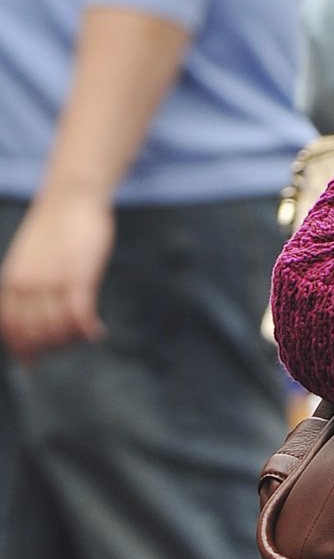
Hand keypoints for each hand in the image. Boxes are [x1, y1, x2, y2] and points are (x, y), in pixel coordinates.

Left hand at [0, 188, 114, 360]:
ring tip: (83, 335)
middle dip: (51, 348)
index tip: (33, 362)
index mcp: (11, 280)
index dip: (21, 349)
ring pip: (57, 329)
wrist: (71, 196)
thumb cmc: (54, 228)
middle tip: (68, 345)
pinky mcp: (78, 276)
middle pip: (35, 334)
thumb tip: (31, 310)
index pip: (10, 327)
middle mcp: (27, 284)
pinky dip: (88, 330)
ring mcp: (52, 281)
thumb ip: (26, 285)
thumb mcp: (29, 258)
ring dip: (72, 340)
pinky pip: (80, 316)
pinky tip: (97, 332)